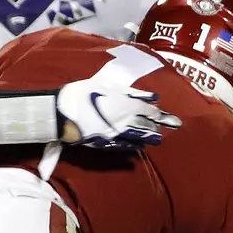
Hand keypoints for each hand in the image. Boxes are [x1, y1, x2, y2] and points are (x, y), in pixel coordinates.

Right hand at [56, 79, 181, 148]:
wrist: (63, 111)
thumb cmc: (84, 92)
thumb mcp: (108, 84)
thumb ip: (131, 92)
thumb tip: (151, 96)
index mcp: (127, 104)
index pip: (149, 111)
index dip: (159, 114)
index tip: (168, 117)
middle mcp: (125, 120)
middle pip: (146, 125)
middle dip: (157, 127)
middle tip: (168, 128)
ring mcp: (116, 133)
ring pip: (137, 137)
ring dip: (148, 138)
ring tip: (157, 139)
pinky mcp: (106, 143)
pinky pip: (123, 146)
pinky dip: (132, 146)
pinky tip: (137, 147)